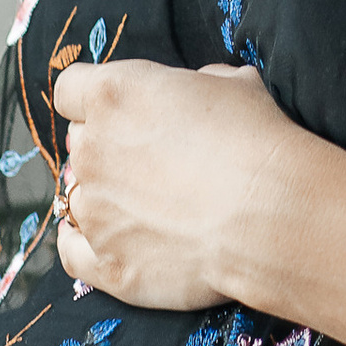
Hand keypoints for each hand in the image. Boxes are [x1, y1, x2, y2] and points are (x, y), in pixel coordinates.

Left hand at [50, 58, 306, 309]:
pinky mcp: (106, 262)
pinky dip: (83, 246)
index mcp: (113, 95)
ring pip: (78, 196)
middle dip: (108, 149)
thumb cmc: (256, 139)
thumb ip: (191, 85)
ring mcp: (94, 211)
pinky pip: (71, 252)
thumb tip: (189, 97)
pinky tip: (104, 242)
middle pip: (79, 143)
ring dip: (105, 198)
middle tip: (152, 162)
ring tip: (152, 208)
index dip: (93, 100)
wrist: (274, 214)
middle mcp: (90, 150)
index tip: (122, 112)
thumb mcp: (231, 82)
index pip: (71, 89)